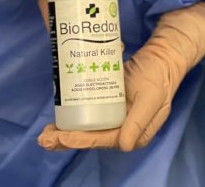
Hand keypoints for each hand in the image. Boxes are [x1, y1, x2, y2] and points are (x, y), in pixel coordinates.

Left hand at [38, 2, 204, 151]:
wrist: (160, 58)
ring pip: (85, 127)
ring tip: (45, 134)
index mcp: (132, 133)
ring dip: (64, 131)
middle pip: (90, 137)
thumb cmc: (157, 77)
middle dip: (65, 140)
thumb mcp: (151, 99)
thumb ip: (138, 122)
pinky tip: (56, 115)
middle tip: (44, 139)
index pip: (103, 139)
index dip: (82, 140)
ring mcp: (112, 115)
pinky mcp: (105, 101)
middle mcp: (120, 128)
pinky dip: (71, 115)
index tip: (63, 138)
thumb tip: (123, 145)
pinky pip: (86, 112)